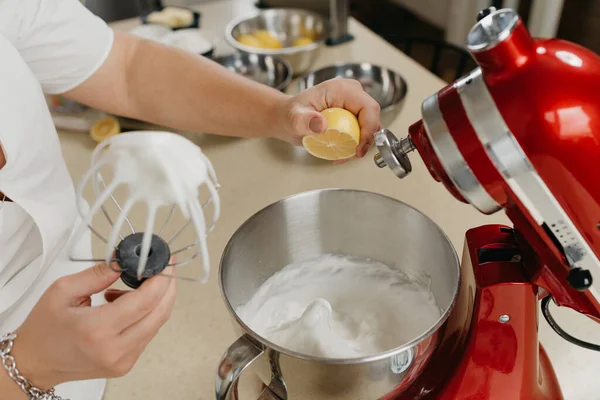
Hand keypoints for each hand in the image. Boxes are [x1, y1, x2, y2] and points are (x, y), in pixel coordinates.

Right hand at [11, 263, 176, 388]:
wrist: (33, 363)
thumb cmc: (43, 328)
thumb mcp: (63, 290)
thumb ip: (99, 273)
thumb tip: (126, 260)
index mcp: (97, 330)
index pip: (145, 301)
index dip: (161, 278)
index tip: (164, 262)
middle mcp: (114, 349)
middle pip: (160, 313)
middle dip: (168, 287)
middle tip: (164, 268)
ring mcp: (122, 361)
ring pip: (156, 324)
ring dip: (156, 300)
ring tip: (137, 285)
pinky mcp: (125, 365)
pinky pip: (147, 334)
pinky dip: (146, 315)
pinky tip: (129, 304)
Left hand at [279, 78, 380, 159]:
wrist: (287, 118)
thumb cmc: (290, 114)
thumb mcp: (293, 118)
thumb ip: (304, 121)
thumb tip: (322, 125)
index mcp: (342, 89)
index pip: (369, 107)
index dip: (369, 129)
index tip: (359, 148)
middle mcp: (351, 94)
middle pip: (373, 118)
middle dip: (367, 139)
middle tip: (352, 155)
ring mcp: (353, 105)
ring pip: (370, 126)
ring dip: (362, 144)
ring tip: (344, 156)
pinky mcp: (353, 115)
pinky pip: (362, 131)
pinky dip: (356, 145)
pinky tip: (342, 153)